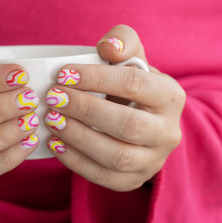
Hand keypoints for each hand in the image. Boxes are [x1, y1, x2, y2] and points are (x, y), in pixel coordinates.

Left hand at [44, 25, 185, 190]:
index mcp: (171, 96)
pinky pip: (105, 177)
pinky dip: (76, 162)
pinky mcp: (134, 180)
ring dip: (78, 137)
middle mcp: (168, 132)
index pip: (134, 84)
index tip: (62, 74)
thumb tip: (108, 48)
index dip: (96, 78)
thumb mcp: (132, 59)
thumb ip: (123, 41)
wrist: (142, 122)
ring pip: (117, 156)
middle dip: (85, 110)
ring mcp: (153, 161)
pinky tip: (55, 144)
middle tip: (53, 98)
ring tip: (51, 120)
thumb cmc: (131, 87)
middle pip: (127, 124)